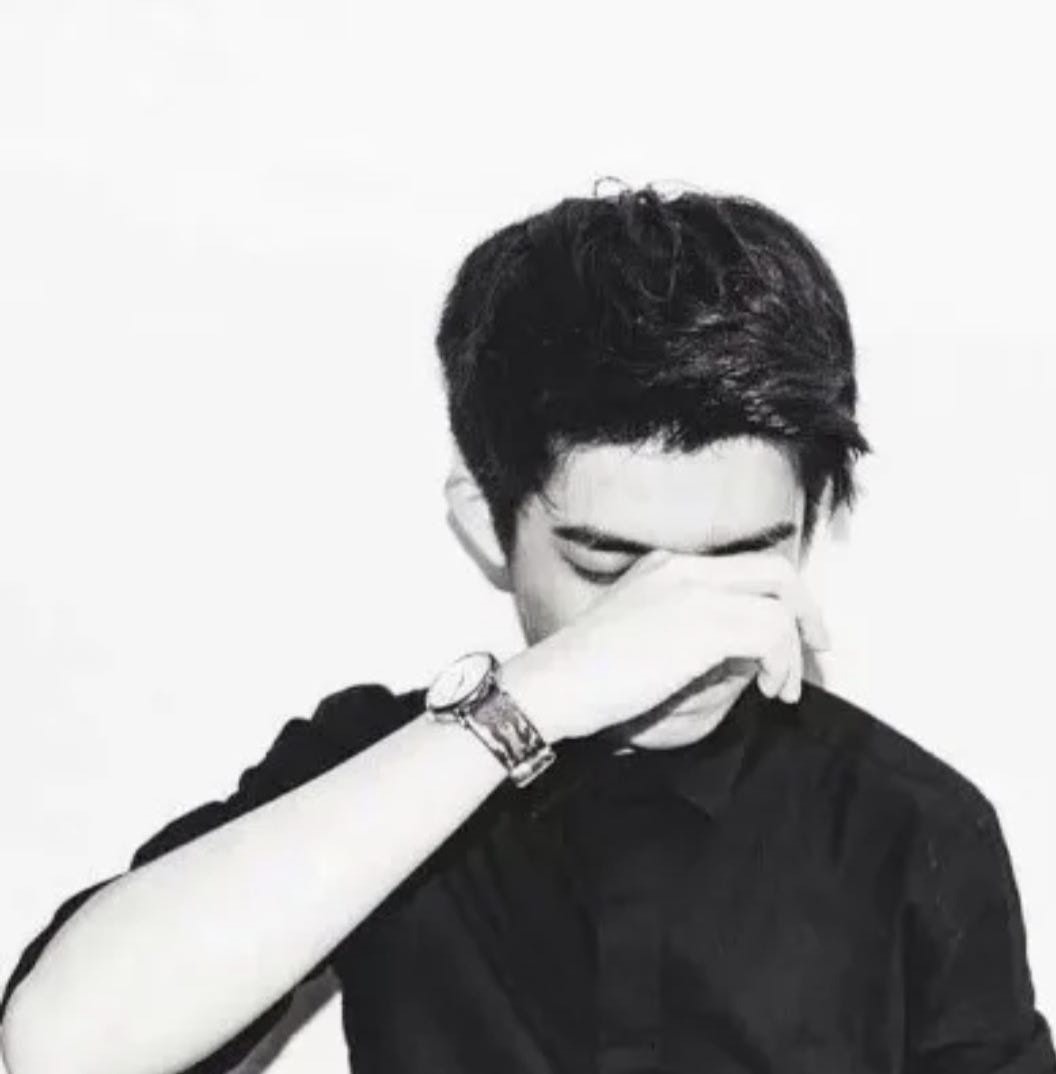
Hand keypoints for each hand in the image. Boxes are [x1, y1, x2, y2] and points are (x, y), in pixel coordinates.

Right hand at [499, 548, 829, 741]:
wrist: (554, 684)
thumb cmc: (589, 677)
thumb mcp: (643, 642)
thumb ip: (690, 636)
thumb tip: (745, 654)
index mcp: (666, 568)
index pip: (744, 567)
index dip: (780, 599)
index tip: (790, 637)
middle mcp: (684, 568)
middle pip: (776, 569)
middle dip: (806, 612)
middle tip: (816, 650)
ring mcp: (693, 591)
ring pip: (781, 603)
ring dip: (793, 650)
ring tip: (782, 689)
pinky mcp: (702, 623)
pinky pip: (771, 632)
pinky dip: (781, 662)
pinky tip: (768, 689)